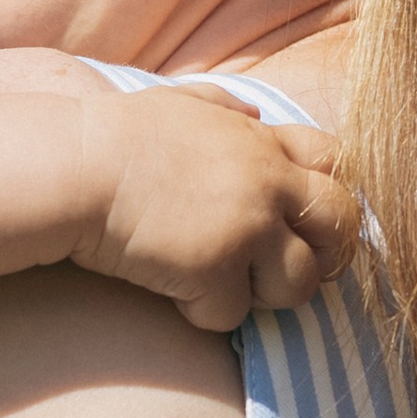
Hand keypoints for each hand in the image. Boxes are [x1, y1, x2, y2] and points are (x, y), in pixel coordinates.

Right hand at [72, 88, 358, 331]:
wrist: (74, 169)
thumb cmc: (114, 137)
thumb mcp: (178, 103)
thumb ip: (224, 105)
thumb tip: (253, 112)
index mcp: (262, 141)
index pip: (338, 163)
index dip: (326, 198)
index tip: (295, 220)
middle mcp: (268, 182)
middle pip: (341, 227)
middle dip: (319, 254)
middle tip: (275, 269)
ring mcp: (247, 227)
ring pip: (300, 283)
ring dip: (264, 294)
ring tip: (219, 285)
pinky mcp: (215, 270)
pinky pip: (232, 314)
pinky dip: (201, 311)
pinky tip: (169, 290)